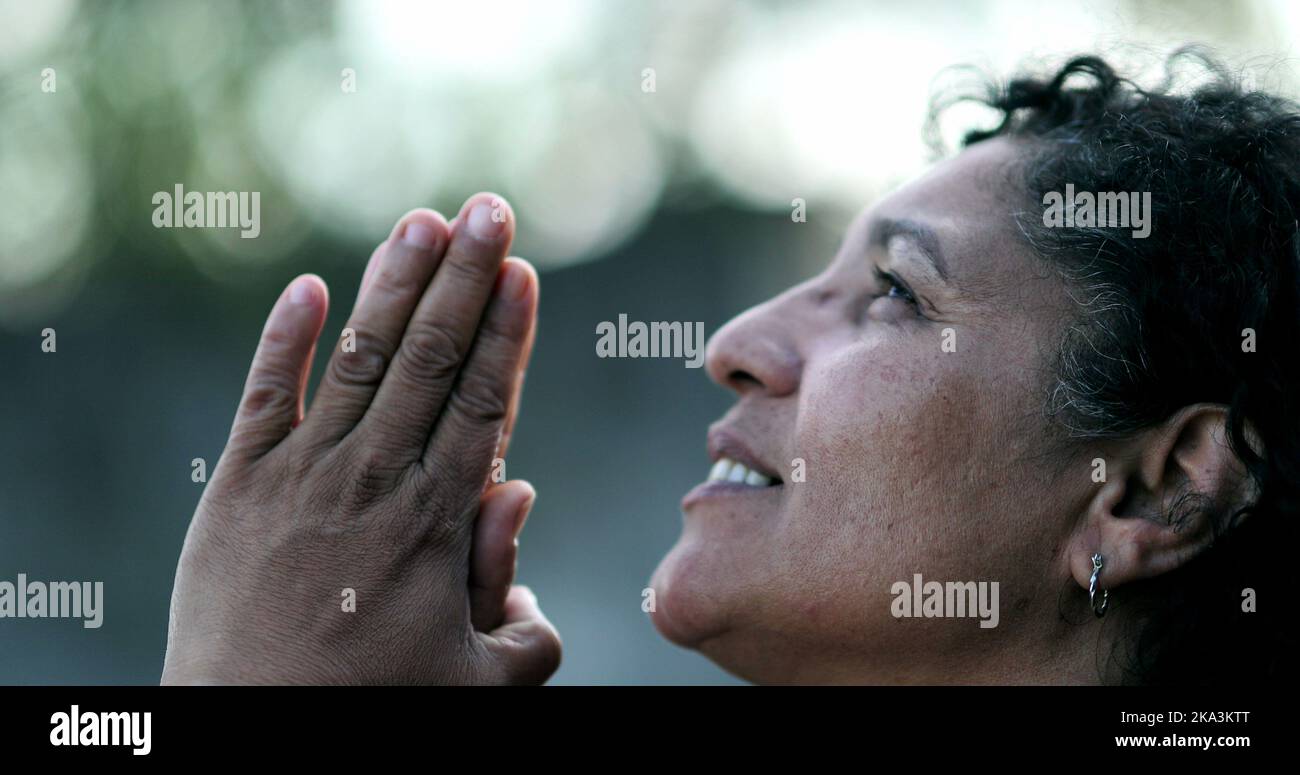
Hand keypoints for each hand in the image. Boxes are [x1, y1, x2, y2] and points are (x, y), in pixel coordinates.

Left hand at [162, 194, 560, 684]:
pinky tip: (309, 286)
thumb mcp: (480, 681)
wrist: (251, 734)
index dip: (506, 333)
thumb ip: (522, 606)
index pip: (481, 404)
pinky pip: (263, 395)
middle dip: (465, 279)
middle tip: (490, 210)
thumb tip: (517, 493)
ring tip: (422, 221)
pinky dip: (284, 339)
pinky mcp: (239, 485)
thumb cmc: (375, 711)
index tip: (525, 272)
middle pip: (428, 361)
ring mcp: (301, 475)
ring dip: (392, 286)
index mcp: (435, 524)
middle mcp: (371, 482)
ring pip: (359, 360)